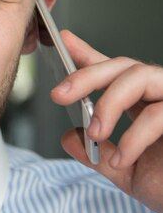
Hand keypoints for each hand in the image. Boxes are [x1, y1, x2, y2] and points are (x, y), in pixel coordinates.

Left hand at [50, 30, 162, 212]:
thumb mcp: (127, 171)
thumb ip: (98, 154)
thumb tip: (69, 137)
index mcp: (145, 104)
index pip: (116, 73)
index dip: (89, 55)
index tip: (64, 41)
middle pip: (124, 66)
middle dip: (86, 76)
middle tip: (59, 95)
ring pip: (140, 76)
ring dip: (108, 103)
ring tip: (95, 132)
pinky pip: (158, 113)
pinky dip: (133, 137)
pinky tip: (121, 159)